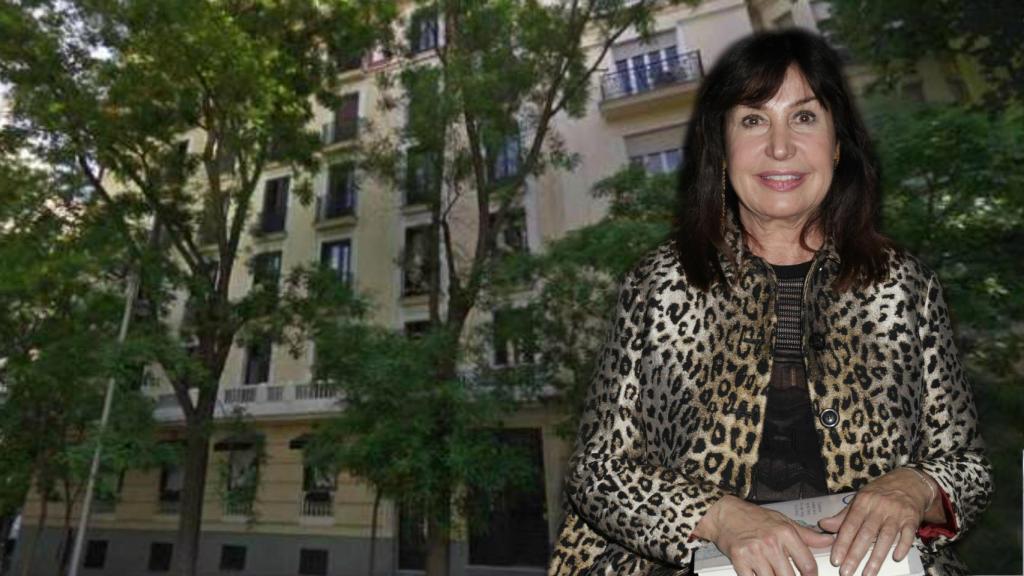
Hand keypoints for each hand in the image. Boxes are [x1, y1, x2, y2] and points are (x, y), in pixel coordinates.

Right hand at [696, 495, 834, 575]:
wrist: (725, 514)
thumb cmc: (754, 518)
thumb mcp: (783, 521)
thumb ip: (807, 535)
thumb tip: (829, 541)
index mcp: (785, 533)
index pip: (808, 565)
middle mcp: (771, 543)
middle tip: (786, 574)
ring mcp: (754, 553)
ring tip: (772, 572)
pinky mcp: (739, 560)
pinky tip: (758, 574)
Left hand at [817, 468, 933, 575]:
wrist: (909, 482)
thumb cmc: (880, 493)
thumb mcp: (860, 499)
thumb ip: (843, 515)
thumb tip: (823, 525)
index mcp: (863, 502)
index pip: (850, 525)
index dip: (842, 543)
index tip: (835, 560)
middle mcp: (879, 507)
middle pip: (866, 534)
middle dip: (855, 555)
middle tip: (846, 572)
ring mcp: (896, 513)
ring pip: (886, 538)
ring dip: (876, 558)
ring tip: (867, 573)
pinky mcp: (912, 519)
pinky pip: (908, 535)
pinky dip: (902, 546)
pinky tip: (896, 558)